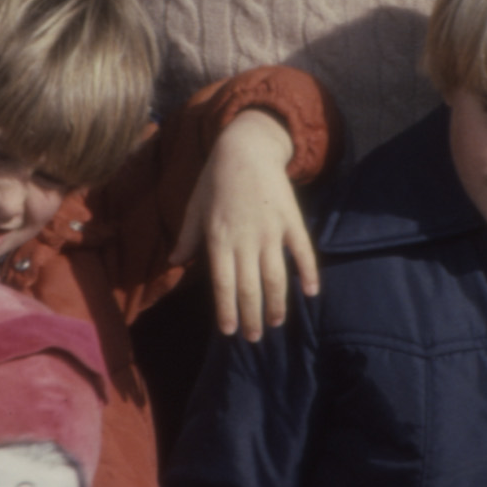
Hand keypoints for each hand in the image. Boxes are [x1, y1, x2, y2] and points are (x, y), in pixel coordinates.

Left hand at [172, 111, 318, 340]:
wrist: (246, 148)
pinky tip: (311, 292)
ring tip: (274, 323)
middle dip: (251, 316)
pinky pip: (303, 252)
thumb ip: (187, 238)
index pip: (223, 284)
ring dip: (276, 303)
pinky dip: (309, 272)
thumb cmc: (216, 178)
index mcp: (218, 238)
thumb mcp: (194, 207)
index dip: (227, 310)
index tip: (230, 331)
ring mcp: (271, 231)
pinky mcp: (291, 221)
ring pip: (276, 277)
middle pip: (250, 287)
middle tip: (253, 338)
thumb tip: (175, 263)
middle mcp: (245, 240)